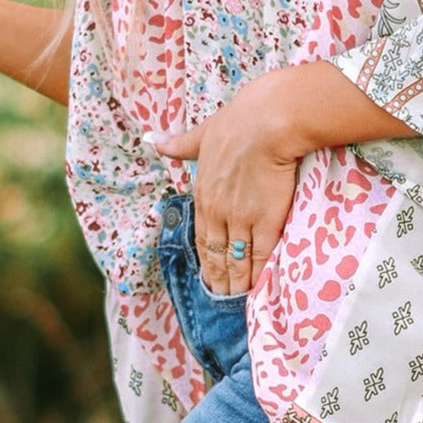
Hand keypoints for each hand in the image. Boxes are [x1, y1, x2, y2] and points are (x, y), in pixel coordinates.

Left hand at [156, 75, 300, 294]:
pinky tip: (258, 288)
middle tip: (220, 298)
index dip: (205, 259)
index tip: (208, 275)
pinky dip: (258, 275)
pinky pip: (260, 256)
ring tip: (237, 300)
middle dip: (218, 279)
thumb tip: (155, 140)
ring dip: (236, 283)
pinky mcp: (266, 221)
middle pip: (216, 254)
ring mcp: (241, 219)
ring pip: (236, 260)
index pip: (202, 236)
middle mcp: (218, 211)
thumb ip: (181, 143)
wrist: (267, 123)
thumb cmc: (238, 123)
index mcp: (202, 193)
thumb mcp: (203, 133)